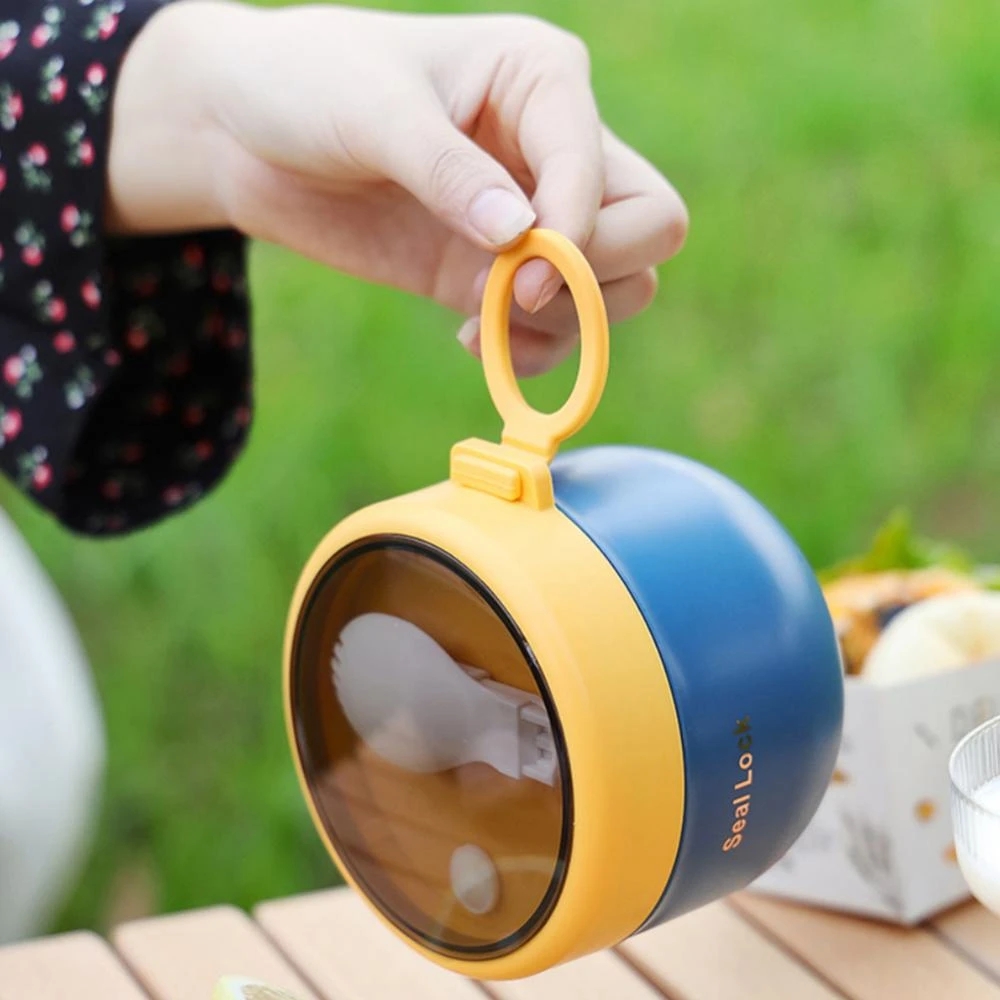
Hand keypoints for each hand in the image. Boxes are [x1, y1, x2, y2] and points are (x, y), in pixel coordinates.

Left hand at [109, 2, 687, 375]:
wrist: (244, 133)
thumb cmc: (306, 83)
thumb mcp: (373, 110)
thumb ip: (448, 172)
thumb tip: (522, 236)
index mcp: (543, 81)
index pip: (611, 175)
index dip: (580, 235)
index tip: (521, 275)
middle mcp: (553, 149)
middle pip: (650, 229)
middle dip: (595, 277)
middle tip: (513, 293)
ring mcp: (529, 217)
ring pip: (618, 287)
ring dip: (565, 322)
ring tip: (479, 322)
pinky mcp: (494, 271)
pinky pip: (557, 326)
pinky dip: (535, 349)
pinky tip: (475, 341)